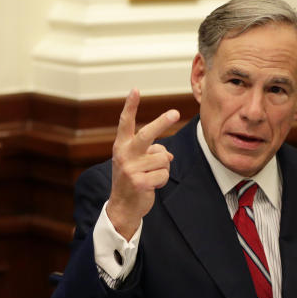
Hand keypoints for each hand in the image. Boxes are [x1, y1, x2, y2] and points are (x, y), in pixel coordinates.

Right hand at [106, 89, 179, 238]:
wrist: (122, 207)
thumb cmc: (132, 180)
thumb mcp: (136, 163)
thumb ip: (150, 153)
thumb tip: (168, 154)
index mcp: (121, 146)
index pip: (125, 122)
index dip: (130, 106)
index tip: (135, 90)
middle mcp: (123, 154)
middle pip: (147, 134)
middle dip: (161, 122)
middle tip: (175, 113)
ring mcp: (130, 169)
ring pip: (163, 159)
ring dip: (163, 168)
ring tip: (151, 176)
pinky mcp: (139, 182)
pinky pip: (164, 174)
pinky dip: (163, 181)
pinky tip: (151, 186)